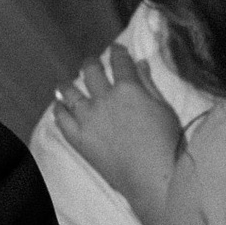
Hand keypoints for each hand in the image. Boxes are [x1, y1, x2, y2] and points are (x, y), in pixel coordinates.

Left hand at [54, 47, 182, 224]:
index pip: (119, 61)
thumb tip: (139, 64)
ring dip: (68, 85)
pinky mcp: (78, 138)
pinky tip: (59, 106)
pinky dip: (59, 109)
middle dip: (91, 63)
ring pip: (70, 92)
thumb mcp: (162, 107)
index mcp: (128, 88)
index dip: (117, 52)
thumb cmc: (166, 142)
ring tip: (65, 84)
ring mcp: (88, 118)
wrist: (151, 175)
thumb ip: (148, 84)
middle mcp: (104, 98)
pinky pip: (62, 118)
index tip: (116, 49)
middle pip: (91, 71)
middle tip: (91, 63)